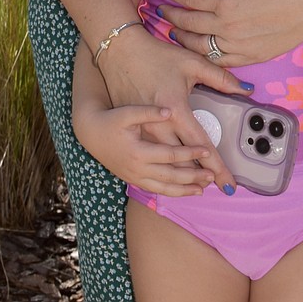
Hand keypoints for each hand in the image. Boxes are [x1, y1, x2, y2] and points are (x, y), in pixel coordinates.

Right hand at [73, 100, 214, 195]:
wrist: (90, 133)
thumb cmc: (111, 119)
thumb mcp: (128, 112)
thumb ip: (149, 112)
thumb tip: (170, 111)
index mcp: (138, 151)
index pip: (170, 155)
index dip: (190, 154)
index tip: (208, 152)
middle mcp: (137, 168)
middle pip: (171, 176)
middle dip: (192, 177)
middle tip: (211, 176)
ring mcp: (135, 177)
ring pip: (164, 188)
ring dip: (184, 190)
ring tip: (202, 189)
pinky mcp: (133, 179)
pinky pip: (156, 190)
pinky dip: (171, 192)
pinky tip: (184, 191)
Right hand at [97, 25, 251, 192]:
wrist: (119, 53)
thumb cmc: (157, 55)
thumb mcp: (191, 62)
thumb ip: (221, 78)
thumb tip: (246, 90)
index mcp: (174, 109)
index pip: (200, 146)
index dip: (217, 166)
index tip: (229, 184)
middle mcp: (157, 126)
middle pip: (182, 163)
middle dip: (201, 177)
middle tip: (218, 185)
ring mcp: (142, 132)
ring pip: (165, 166)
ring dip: (184, 178)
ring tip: (200, 185)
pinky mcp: (132, 132)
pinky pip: (150, 159)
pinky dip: (165, 170)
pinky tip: (174, 175)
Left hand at [158, 0, 302, 64]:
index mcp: (225, 2)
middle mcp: (227, 27)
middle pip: (189, 24)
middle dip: (171, 15)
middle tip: (161, 10)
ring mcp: (237, 46)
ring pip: (199, 47)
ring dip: (182, 39)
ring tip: (172, 31)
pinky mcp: (249, 58)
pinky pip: (219, 61)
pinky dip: (203, 55)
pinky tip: (197, 48)